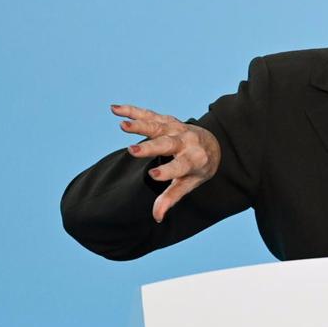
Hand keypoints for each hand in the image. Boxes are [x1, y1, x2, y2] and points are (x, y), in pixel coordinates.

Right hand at [111, 104, 221, 222]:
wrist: (212, 144)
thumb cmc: (198, 168)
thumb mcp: (189, 183)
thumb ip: (172, 197)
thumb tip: (158, 217)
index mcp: (194, 160)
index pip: (180, 167)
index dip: (167, 172)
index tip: (153, 176)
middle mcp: (187, 142)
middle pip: (167, 144)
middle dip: (150, 147)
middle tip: (132, 151)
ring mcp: (177, 128)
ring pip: (157, 126)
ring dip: (139, 125)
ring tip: (122, 125)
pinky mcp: (168, 120)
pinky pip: (149, 115)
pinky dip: (132, 111)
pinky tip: (115, 109)